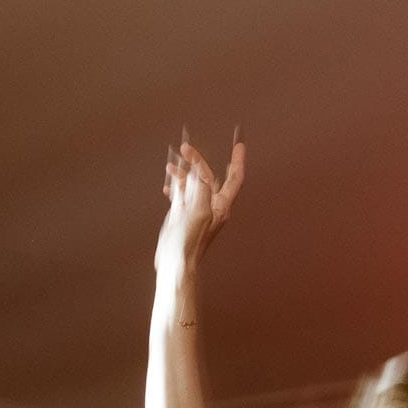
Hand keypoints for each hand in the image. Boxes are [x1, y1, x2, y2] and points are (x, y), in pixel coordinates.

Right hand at [158, 133, 245, 269]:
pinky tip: (168, 185)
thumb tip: (199, 172)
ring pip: (192, 183)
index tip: (239, 145)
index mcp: (221, 206)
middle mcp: (211, 206)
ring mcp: (196, 210)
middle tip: (187, 149)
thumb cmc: (189, 243)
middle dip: (198, 161)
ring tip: (172, 164)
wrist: (175, 262)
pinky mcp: (183, 215)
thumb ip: (202, 189)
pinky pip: (181, 194)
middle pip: (208, 176)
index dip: (238, 161)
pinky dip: (175, 186)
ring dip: (183, 172)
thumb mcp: (199, 212)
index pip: (234, 178)